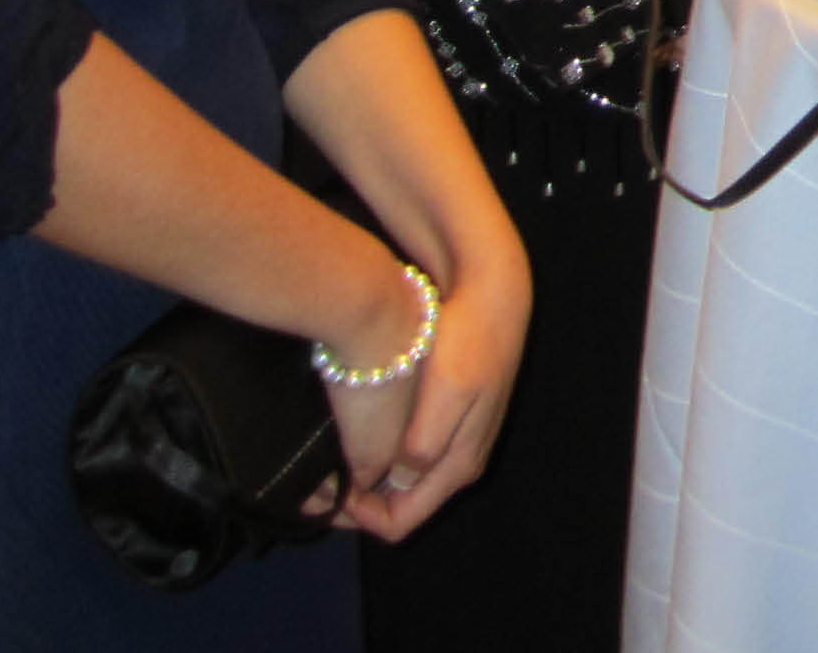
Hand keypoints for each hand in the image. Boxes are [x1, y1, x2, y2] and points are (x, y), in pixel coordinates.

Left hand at [341, 251, 531, 541]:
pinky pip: (411, 459)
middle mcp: (461, 463)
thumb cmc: (469, 341)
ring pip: (405, 485)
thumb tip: (399, 482)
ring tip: (334, 460)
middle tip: (321, 480)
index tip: (327, 491)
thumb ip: (423, 446)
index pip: (400, 523)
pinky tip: (361, 437)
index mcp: (459, 465)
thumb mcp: (445, 393)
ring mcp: (460, 441)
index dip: (358, 518)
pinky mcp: (454, 420)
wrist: (496, 294)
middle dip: (360, 502)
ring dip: (369, 481)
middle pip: (403, 507)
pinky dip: (382, 458)